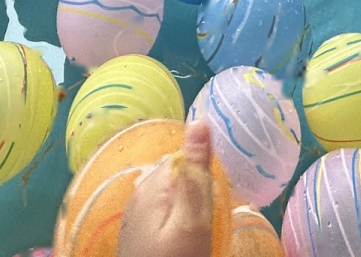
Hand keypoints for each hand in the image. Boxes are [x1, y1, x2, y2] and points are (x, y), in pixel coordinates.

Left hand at [117, 122, 214, 256]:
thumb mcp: (193, 220)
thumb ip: (194, 173)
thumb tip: (199, 122)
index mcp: (151, 186)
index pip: (183, 158)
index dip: (205, 168)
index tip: (223, 185)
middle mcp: (139, 196)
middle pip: (176, 176)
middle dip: (197, 186)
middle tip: (216, 210)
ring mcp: (137, 218)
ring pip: (170, 196)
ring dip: (188, 204)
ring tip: (205, 225)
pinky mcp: (139, 236)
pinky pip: (163, 216)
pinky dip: (177, 220)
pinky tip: (188, 238)